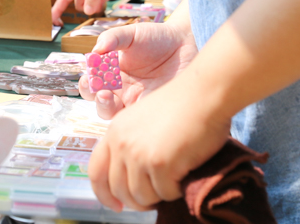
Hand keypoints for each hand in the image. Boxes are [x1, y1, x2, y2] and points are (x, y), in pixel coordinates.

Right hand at [79, 20, 196, 118]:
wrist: (185, 44)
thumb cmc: (156, 37)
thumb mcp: (132, 34)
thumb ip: (113, 37)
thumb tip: (96, 50)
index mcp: (110, 73)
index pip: (91, 83)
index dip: (86, 82)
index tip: (90, 76)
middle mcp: (120, 90)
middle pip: (99, 102)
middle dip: (95, 98)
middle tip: (101, 90)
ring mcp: (136, 101)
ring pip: (114, 115)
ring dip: (107, 108)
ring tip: (109, 97)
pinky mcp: (152, 110)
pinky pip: (138, 120)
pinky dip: (132, 118)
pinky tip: (135, 106)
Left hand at [88, 71, 229, 210]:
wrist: (203, 94)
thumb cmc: (181, 107)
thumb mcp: (142, 122)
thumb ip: (130, 145)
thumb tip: (130, 180)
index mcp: (114, 132)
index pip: (96, 171)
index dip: (103, 194)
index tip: (115, 205)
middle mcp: (121, 143)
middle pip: (118, 190)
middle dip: (137, 201)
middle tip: (155, 198)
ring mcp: (138, 154)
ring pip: (142, 197)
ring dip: (158, 196)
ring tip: (172, 182)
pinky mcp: (159, 163)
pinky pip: (165, 194)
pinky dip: (177, 191)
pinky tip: (185, 175)